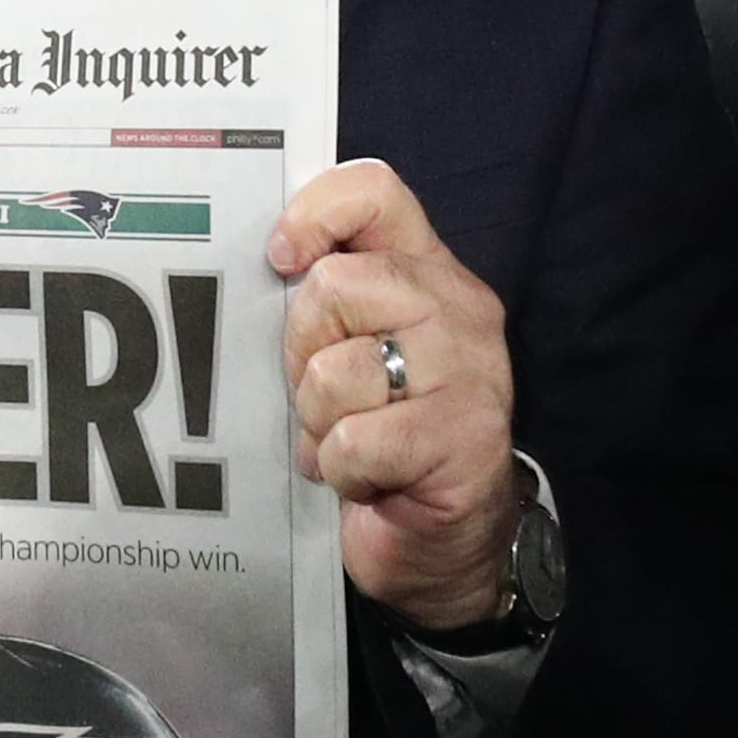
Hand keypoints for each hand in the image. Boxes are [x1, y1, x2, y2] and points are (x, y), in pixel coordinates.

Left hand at [270, 159, 516, 631]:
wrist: (448, 546)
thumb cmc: (385, 441)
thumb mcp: (356, 354)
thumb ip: (329, 304)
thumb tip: (267, 265)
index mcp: (427, 274)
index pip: (376, 192)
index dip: (314, 214)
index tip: (280, 260)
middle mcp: (458, 309)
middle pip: (334, 287)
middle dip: (302, 353)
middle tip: (324, 398)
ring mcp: (471, 372)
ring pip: (337, 371)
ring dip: (321, 422)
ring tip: (349, 442)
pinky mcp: (464, 438)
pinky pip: (355, 440)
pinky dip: (342, 471)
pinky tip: (366, 480)